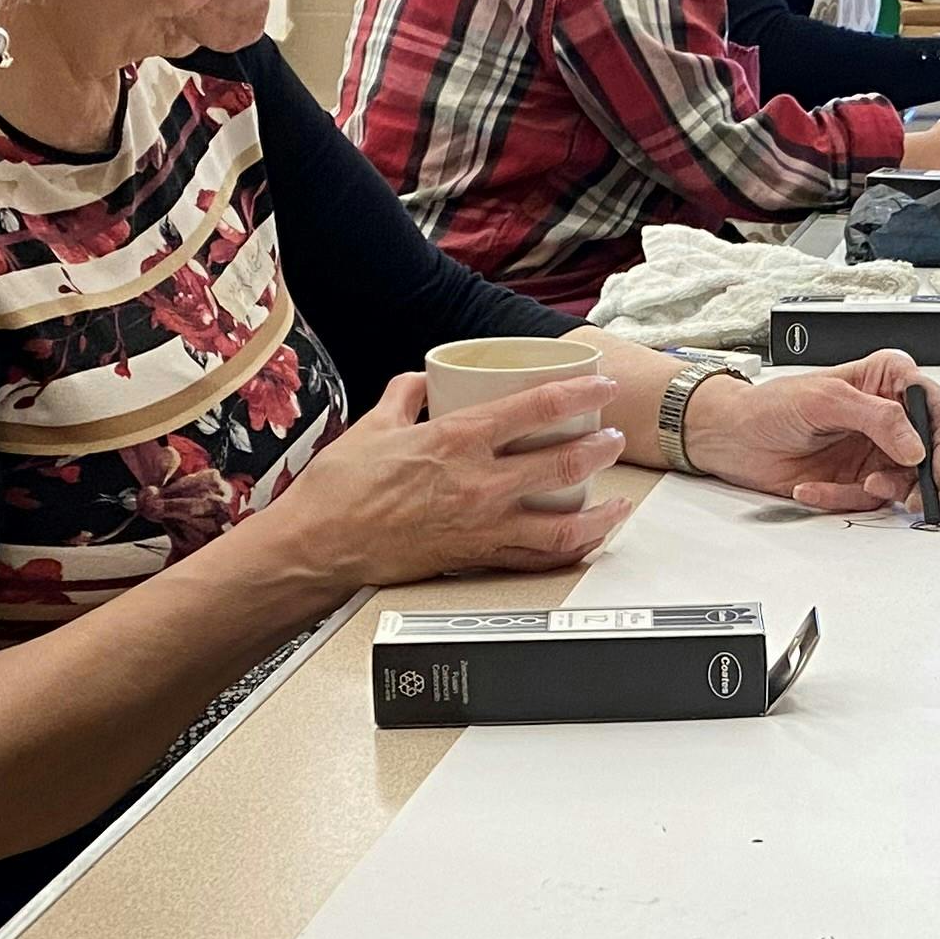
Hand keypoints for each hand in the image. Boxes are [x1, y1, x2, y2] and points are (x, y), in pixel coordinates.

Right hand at [268, 370, 633, 589]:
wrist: (320, 545)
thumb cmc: (341, 491)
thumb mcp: (375, 425)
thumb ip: (405, 395)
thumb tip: (424, 380)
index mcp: (457, 440)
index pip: (538, 408)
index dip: (582, 395)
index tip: (603, 388)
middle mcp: (479, 483)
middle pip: (565, 463)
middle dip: (602, 448)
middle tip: (616, 439)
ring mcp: (483, 525)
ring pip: (564, 523)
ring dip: (602, 510)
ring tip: (619, 500)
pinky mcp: (477, 557)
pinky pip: (537, 558)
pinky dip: (570, 551)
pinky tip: (585, 542)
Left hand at [683, 350, 939, 515]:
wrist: (734, 438)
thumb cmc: (772, 405)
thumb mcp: (826, 399)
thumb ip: (878, 418)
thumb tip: (917, 447)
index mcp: (890, 380)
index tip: (933, 466)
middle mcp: (894, 415)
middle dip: (937, 474)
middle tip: (917, 494)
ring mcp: (882, 449)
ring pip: (919, 480)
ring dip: (894, 491)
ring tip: (866, 487)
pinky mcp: (864, 479)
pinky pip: (876, 501)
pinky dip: (846, 499)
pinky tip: (815, 487)